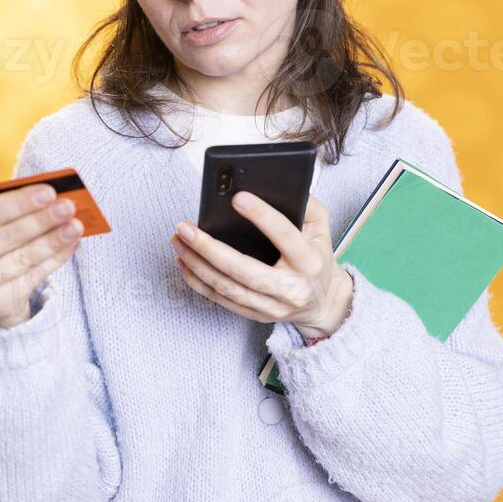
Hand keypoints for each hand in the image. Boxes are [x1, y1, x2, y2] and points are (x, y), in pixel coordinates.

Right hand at [0, 184, 84, 329]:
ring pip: (20, 260)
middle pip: (4, 238)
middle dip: (40, 220)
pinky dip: (55, 258)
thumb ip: (17, 208)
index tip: (50, 192)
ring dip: (52, 240)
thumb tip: (56, 197)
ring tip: (76, 226)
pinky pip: (31, 278)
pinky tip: (72, 244)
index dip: (19, 203)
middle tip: (68, 206)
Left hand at [170, 191, 353, 337]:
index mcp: (310, 262)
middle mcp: (291, 288)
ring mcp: (273, 306)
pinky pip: (221, 300)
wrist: (324, 302)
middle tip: (185, 227)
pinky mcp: (257, 315)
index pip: (284, 236)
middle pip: (243, 270)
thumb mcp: (322, 227)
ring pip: (227, 288)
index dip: (261, 216)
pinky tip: (184, 262)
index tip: (236, 197)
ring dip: (197, 264)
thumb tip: (273, 186)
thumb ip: (306, 204)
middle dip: (209, 248)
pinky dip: (198, 281)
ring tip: (178, 240)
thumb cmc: (317, 255)